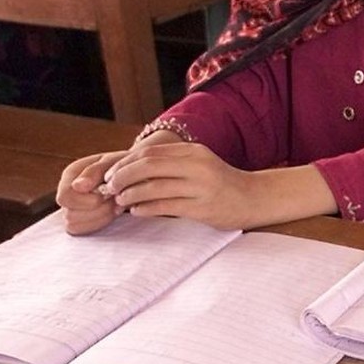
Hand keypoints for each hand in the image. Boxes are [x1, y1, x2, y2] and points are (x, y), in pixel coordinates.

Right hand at [56, 149, 133, 234]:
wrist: (134, 174)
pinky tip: (112, 212)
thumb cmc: (122, 166)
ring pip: (74, 224)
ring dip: (100, 216)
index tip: (107, 195)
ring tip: (115, 204)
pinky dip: (99, 222)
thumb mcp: (111, 162)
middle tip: (114, 200)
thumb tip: (77, 186)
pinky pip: (82, 229)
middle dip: (96, 210)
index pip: (65, 196)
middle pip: (69, 213)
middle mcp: (68, 191)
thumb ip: (93, 171)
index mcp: (71, 174)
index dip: (86, 200)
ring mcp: (72, 206)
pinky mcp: (80, 219)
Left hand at [101, 140, 254, 228]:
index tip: (111, 174)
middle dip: (123, 177)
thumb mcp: (197, 164)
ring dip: (131, 195)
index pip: (150, 152)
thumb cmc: (220, 183)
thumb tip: (129, 169)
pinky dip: (146, 208)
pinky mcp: (203, 208)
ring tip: (120, 202)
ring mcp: (201, 187)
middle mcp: (197, 165)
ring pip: (154, 187)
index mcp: (193, 151)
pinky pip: (166, 206)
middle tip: (110, 188)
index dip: (125, 163)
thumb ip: (170, 164)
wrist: (253, 198)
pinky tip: (137, 211)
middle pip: (148, 166)